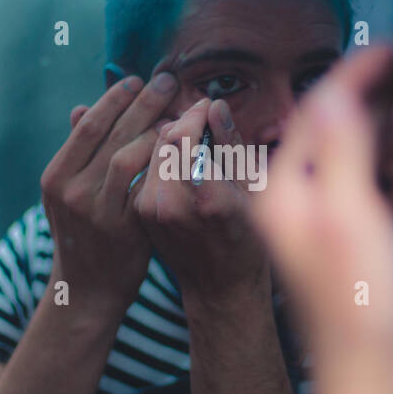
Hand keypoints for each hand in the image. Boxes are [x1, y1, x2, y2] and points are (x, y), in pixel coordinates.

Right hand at [39, 72, 178, 316]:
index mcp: (56, 176)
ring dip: (155, 130)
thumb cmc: (85, 234)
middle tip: (167, 81)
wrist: (88, 289)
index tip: (137, 79)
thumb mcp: (70, 193)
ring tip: (178, 114)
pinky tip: (181, 149)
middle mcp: (70, 191)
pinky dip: (163, 163)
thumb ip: (79, 153)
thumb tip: (79, 108)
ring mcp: (95, 210)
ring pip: (127, 156)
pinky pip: (145, 185)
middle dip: (141, 102)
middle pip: (109, 133)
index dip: (114, 98)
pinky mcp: (122, 228)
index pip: (88, 125)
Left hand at [129, 96, 269, 303]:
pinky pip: (145, 173)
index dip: (194, 113)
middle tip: (197, 114)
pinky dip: (159, 159)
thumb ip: (230, 146)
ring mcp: (151, 212)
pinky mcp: (140, 215)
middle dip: (179, 121)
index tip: (206, 104)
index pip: (185, 135)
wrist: (220, 289)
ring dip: (166, 138)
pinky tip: (176, 157)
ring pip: (150, 154)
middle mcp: (171, 204)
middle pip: (162, 141)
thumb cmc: (249, 240)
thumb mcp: (252, 192)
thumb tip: (214, 106)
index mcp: (206, 198)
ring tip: (188, 133)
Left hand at [249, 44, 392, 393]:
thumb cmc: (360, 312)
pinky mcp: (390, 245)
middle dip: (386, 102)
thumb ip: (341, 150)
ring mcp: (355, 225)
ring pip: (381, 155)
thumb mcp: (345, 218)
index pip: (318, 113)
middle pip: (350, 128)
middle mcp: (317, 204)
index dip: (356, 75)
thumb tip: (336, 90)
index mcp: (289, 195)